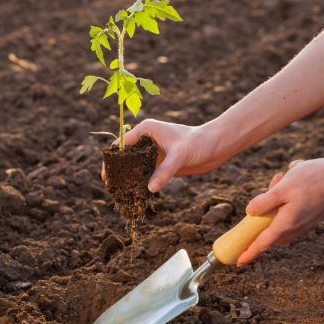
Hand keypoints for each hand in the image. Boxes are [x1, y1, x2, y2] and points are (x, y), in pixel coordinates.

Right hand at [100, 120, 223, 191]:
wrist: (217, 145)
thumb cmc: (199, 141)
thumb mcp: (180, 155)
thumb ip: (164, 172)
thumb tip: (150, 189)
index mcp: (146, 130)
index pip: (121, 145)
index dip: (112, 159)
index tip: (106, 175)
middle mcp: (147, 140)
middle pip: (125, 156)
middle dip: (118, 170)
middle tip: (111, 186)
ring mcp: (153, 153)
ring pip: (135, 167)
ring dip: (129, 178)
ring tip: (121, 192)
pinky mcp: (161, 164)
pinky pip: (146, 174)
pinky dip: (140, 182)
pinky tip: (136, 193)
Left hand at [237, 156, 323, 265]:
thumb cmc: (311, 179)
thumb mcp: (280, 189)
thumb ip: (263, 203)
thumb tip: (251, 212)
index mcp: (287, 223)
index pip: (263, 243)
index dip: (250, 252)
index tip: (239, 262)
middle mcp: (298, 226)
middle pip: (272, 229)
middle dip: (263, 216)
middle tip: (268, 189)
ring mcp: (307, 221)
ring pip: (282, 218)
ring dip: (276, 202)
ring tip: (280, 179)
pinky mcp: (313, 213)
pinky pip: (293, 209)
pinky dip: (288, 196)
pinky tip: (292, 176)